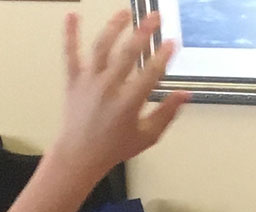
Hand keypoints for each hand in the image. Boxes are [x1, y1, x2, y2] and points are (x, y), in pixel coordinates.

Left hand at [47, 11, 188, 180]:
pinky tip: (72, 15)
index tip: (173, 42)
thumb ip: (167, 113)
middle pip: (127, 53)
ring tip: (125, 12)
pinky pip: (71, 53)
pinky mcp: (74, 80)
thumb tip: (185, 95)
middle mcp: (108, 88)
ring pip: (101, 47)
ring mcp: (89, 81)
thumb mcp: (148, 136)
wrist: (79, 154)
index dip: (163, 56)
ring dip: (114, 27)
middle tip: (155, 17)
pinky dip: (70, 34)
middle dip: (143, 33)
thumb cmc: (114, 147)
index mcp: (128, 103)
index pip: (150, 73)